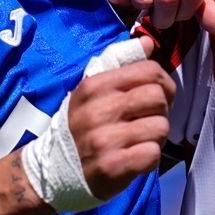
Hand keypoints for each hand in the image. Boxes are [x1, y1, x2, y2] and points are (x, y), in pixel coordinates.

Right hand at [64, 57, 175, 199]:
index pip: (149, 70)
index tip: (154, 98)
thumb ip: (120, 64)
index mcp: (94, 86)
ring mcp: (105, 140)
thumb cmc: (79, 128)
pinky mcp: (112, 167)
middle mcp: (98, 110)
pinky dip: (149, 158)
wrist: (52, 172)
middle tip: (146, 120)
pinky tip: (134, 158)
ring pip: (160, 127)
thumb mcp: (91, 92)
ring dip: (155, 136)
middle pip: (158, 97)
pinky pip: (152, 154)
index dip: (162, 83)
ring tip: (139, 141)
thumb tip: (148, 42)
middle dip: (161, 110)